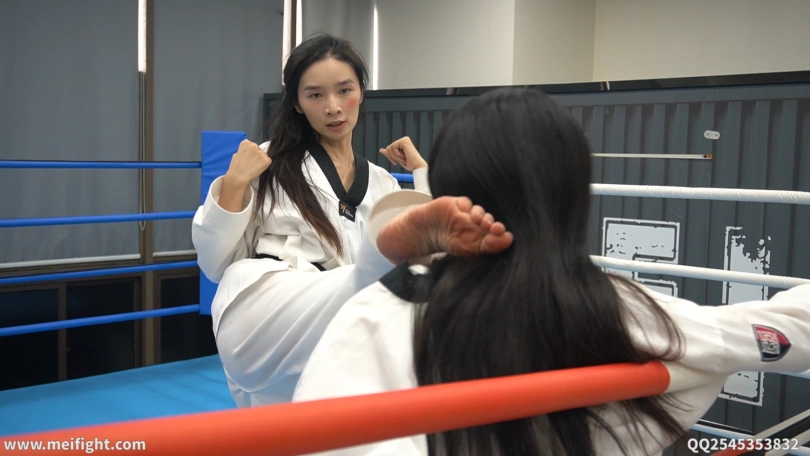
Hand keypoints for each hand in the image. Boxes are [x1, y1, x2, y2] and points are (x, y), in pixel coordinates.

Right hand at [224, 140, 271, 186]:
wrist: (238, 177)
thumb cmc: (235, 168)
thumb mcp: (236, 155)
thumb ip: (243, 151)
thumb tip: (247, 153)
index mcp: (246, 142)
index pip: (252, 145)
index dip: (250, 153)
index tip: (247, 158)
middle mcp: (254, 145)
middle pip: (259, 149)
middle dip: (257, 156)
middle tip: (251, 164)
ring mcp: (261, 152)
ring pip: (264, 155)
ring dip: (261, 161)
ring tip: (254, 167)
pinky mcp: (266, 159)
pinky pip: (268, 161)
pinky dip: (265, 166)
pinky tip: (258, 169)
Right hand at [376, 196, 513, 262]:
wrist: (425, 232)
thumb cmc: (447, 242)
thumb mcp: (467, 249)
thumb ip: (488, 246)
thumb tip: (509, 240)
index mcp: (482, 237)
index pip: (496, 234)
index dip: (501, 235)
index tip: (506, 236)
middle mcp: (477, 225)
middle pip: (490, 221)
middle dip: (492, 224)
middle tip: (495, 228)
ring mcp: (467, 213)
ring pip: (479, 211)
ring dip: (480, 215)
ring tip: (477, 220)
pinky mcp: (458, 204)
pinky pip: (466, 202)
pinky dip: (466, 206)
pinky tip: (462, 211)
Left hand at [379, 136, 427, 170]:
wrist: (417, 166)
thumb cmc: (410, 164)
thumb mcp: (397, 158)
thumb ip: (390, 153)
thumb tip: (381, 150)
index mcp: (402, 143)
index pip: (389, 148)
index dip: (391, 157)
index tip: (398, 161)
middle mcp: (403, 140)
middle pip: (388, 148)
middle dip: (393, 157)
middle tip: (402, 160)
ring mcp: (404, 140)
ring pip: (389, 148)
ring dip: (395, 157)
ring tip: (404, 158)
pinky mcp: (404, 141)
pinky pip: (393, 147)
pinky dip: (397, 154)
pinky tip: (404, 156)